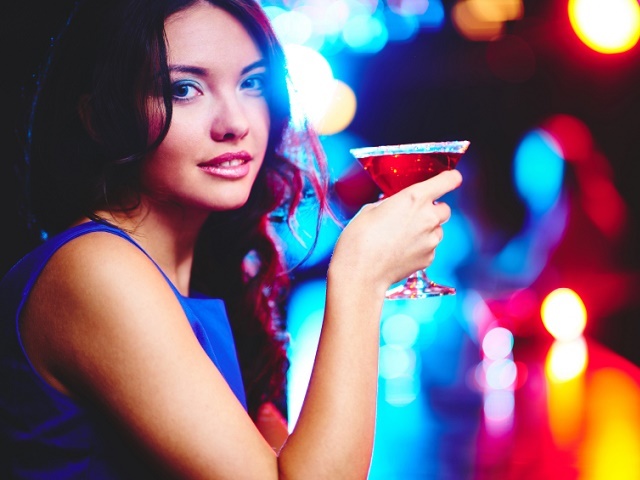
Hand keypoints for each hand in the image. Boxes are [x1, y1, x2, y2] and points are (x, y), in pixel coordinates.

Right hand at [330, 169, 462, 294]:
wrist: (360, 273)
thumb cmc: (359, 239)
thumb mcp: (371, 209)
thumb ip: (392, 203)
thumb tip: (397, 205)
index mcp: (414, 198)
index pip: (448, 180)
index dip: (450, 179)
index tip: (450, 179)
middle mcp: (428, 217)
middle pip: (445, 208)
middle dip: (432, 209)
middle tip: (412, 215)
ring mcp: (431, 240)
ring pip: (438, 229)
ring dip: (426, 230)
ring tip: (401, 237)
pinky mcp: (429, 258)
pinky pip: (431, 247)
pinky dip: (420, 247)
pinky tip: (401, 251)